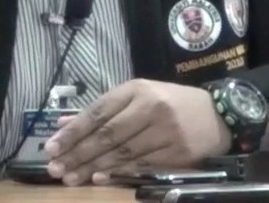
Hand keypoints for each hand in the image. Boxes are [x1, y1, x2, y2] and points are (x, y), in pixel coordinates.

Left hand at [41, 79, 230, 185]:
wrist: (217, 114)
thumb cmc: (170, 104)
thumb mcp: (137, 97)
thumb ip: (101, 110)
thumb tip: (63, 124)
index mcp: (136, 89)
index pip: (98, 111)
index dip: (73, 131)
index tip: (51, 147)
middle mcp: (150, 106)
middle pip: (107, 134)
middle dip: (78, 153)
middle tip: (55, 169)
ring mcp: (166, 130)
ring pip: (123, 152)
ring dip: (93, 166)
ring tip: (71, 179)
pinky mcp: (178, 151)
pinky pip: (142, 164)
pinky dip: (119, 172)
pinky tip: (100, 178)